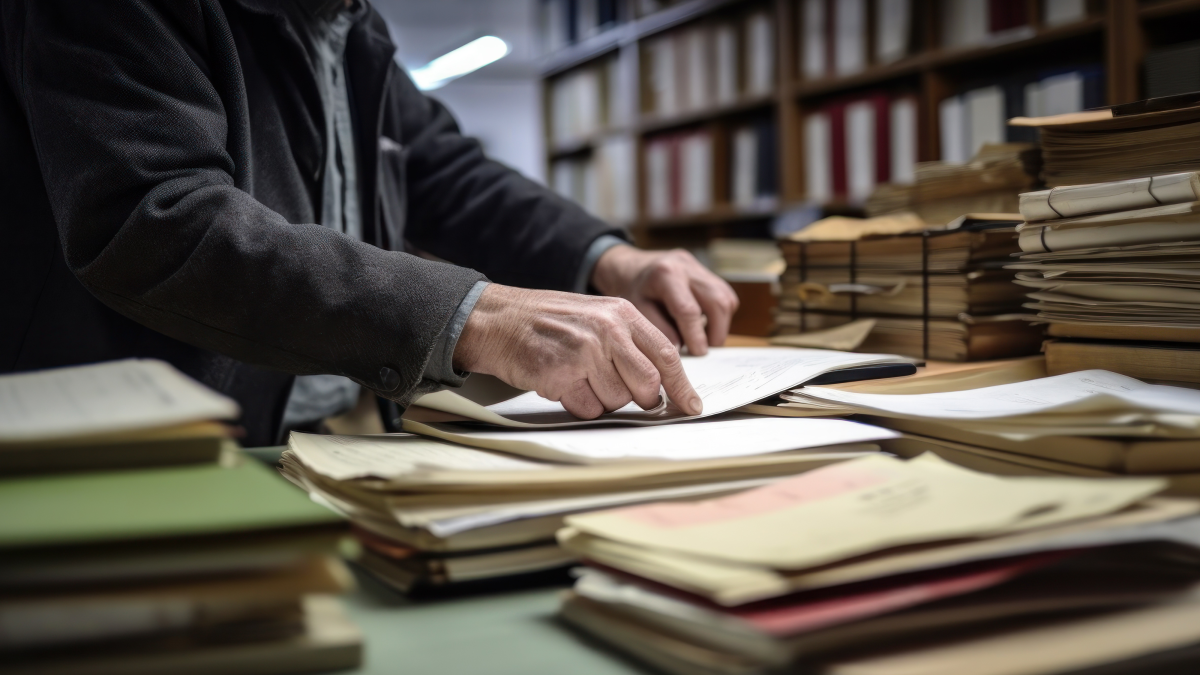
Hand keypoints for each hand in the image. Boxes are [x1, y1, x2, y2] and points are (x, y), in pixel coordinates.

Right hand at [452, 284, 702, 419]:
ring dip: (600, 398)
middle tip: (614, 387)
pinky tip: (562, 381)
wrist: (498, 319)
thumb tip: (661, 385)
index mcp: (621, 313)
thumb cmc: (548, 322)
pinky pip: (588, 408)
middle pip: (647, 384)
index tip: (692, 407)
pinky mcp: (563, 373)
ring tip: (577, 374)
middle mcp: (607, 329)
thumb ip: (629, 344)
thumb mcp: (597, 317)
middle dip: (638, 398)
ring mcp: (585, 351)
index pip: (666, 355)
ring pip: (617, 400)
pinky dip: (578, 403)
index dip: (682, 386)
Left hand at [590, 246, 738, 354]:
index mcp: (665, 274)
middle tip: (706, 349)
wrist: (632, 268)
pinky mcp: (707, 272)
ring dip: (721, 324)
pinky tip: (705, 324)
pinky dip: (720, 315)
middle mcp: (686, 266)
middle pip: (718, 301)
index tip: (698, 353)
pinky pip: (725, 295)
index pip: (689, 309)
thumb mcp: (636, 311)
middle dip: (717, 331)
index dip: (696, 336)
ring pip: (726, 298)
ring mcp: (699, 267)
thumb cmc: (633, 292)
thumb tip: (679, 349)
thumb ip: (658, 330)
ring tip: (705, 339)